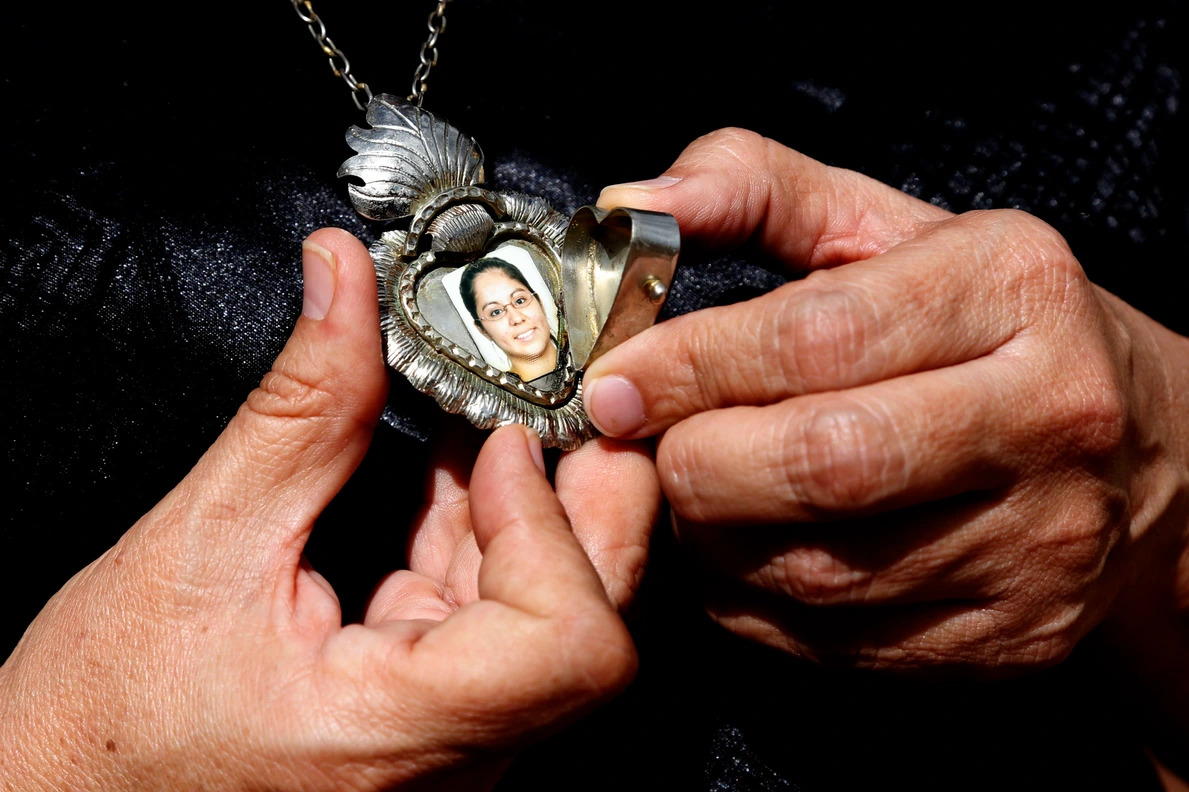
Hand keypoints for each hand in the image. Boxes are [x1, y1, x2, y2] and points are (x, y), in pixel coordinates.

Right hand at [0, 228, 655, 790]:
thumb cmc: (101, 735)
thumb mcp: (198, 549)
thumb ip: (298, 412)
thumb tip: (345, 287)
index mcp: (396, 734)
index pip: (571, 644)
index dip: (553, 527)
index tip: (506, 443)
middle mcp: (452, 761)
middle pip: (591, 622)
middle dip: (581, 492)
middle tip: (542, 398)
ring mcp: (454, 745)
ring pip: (555, 613)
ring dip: (528, 503)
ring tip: (474, 421)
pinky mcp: (435, 719)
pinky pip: (500, 620)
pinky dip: (483, 537)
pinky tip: (444, 480)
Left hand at [586, 129, 1188, 676]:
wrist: (1140, 447)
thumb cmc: (984, 323)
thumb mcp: (887, 227)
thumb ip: (756, 190)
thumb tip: (630, 200)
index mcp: (1014, 291)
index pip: (821, 337)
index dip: (692, 367)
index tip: (615, 382)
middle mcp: (1048, 419)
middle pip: (825, 465)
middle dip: (698, 463)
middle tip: (652, 444)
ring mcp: (1040, 545)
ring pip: (822, 571)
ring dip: (717, 538)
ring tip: (701, 490)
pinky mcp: (1012, 637)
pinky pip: (839, 642)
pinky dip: (757, 603)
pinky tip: (750, 551)